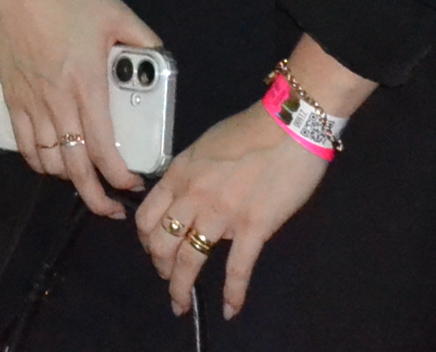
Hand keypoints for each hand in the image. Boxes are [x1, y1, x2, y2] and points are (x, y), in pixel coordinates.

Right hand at [0, 0, 156, 216]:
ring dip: (69, 179)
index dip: (120, 177)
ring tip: (85, 180)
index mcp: (87, 88)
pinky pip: (25, 145)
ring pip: (49, 163)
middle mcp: (58, 105)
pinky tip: (52, 161)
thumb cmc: (68, 0)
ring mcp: (32, 105)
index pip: (104, 150)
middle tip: (112, 209)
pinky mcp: (13, 100)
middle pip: (75, 169)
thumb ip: (143, 38)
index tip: (134, 185)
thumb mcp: (116, 14)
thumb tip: (159, 55)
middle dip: (96, 199)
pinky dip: (40, 162)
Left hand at [137, 105, 328, 320]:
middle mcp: (193, 196)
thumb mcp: (203, 147)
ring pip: (190, 260)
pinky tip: (230, 309)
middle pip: (161, 243)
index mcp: (179, 174)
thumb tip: (187, 201)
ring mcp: (222, 213)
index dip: (146, 241)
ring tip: (182, 304)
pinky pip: (237, 268)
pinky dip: (232, 293)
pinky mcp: (253, 226)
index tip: (155, 253)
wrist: (289, 125)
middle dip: (161, 268)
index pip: (146, 217)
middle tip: (169, 279)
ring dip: (181, 288)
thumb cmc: (249, 131)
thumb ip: (190, 176)